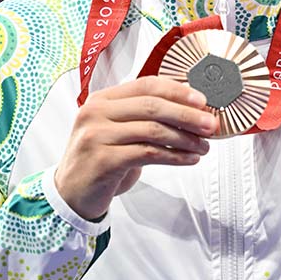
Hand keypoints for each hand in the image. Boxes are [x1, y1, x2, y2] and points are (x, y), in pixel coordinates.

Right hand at [54, 77, 217, 219]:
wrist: (70, 194)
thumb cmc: (100, 160)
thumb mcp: (117, 131)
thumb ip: (144, 118)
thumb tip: (190, 112)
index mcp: (102, 99)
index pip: (146, 85)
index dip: (177, 91)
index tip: (202, 100)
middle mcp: (96, 112)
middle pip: (152, 106)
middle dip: (187, 115)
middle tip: (211, 125)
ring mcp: (97, 136)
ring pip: (153, 130)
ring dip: (185, 138)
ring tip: (203, 146)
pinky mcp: (103, 160)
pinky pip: (148, 153)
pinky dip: (174, 156)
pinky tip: (188, 159)